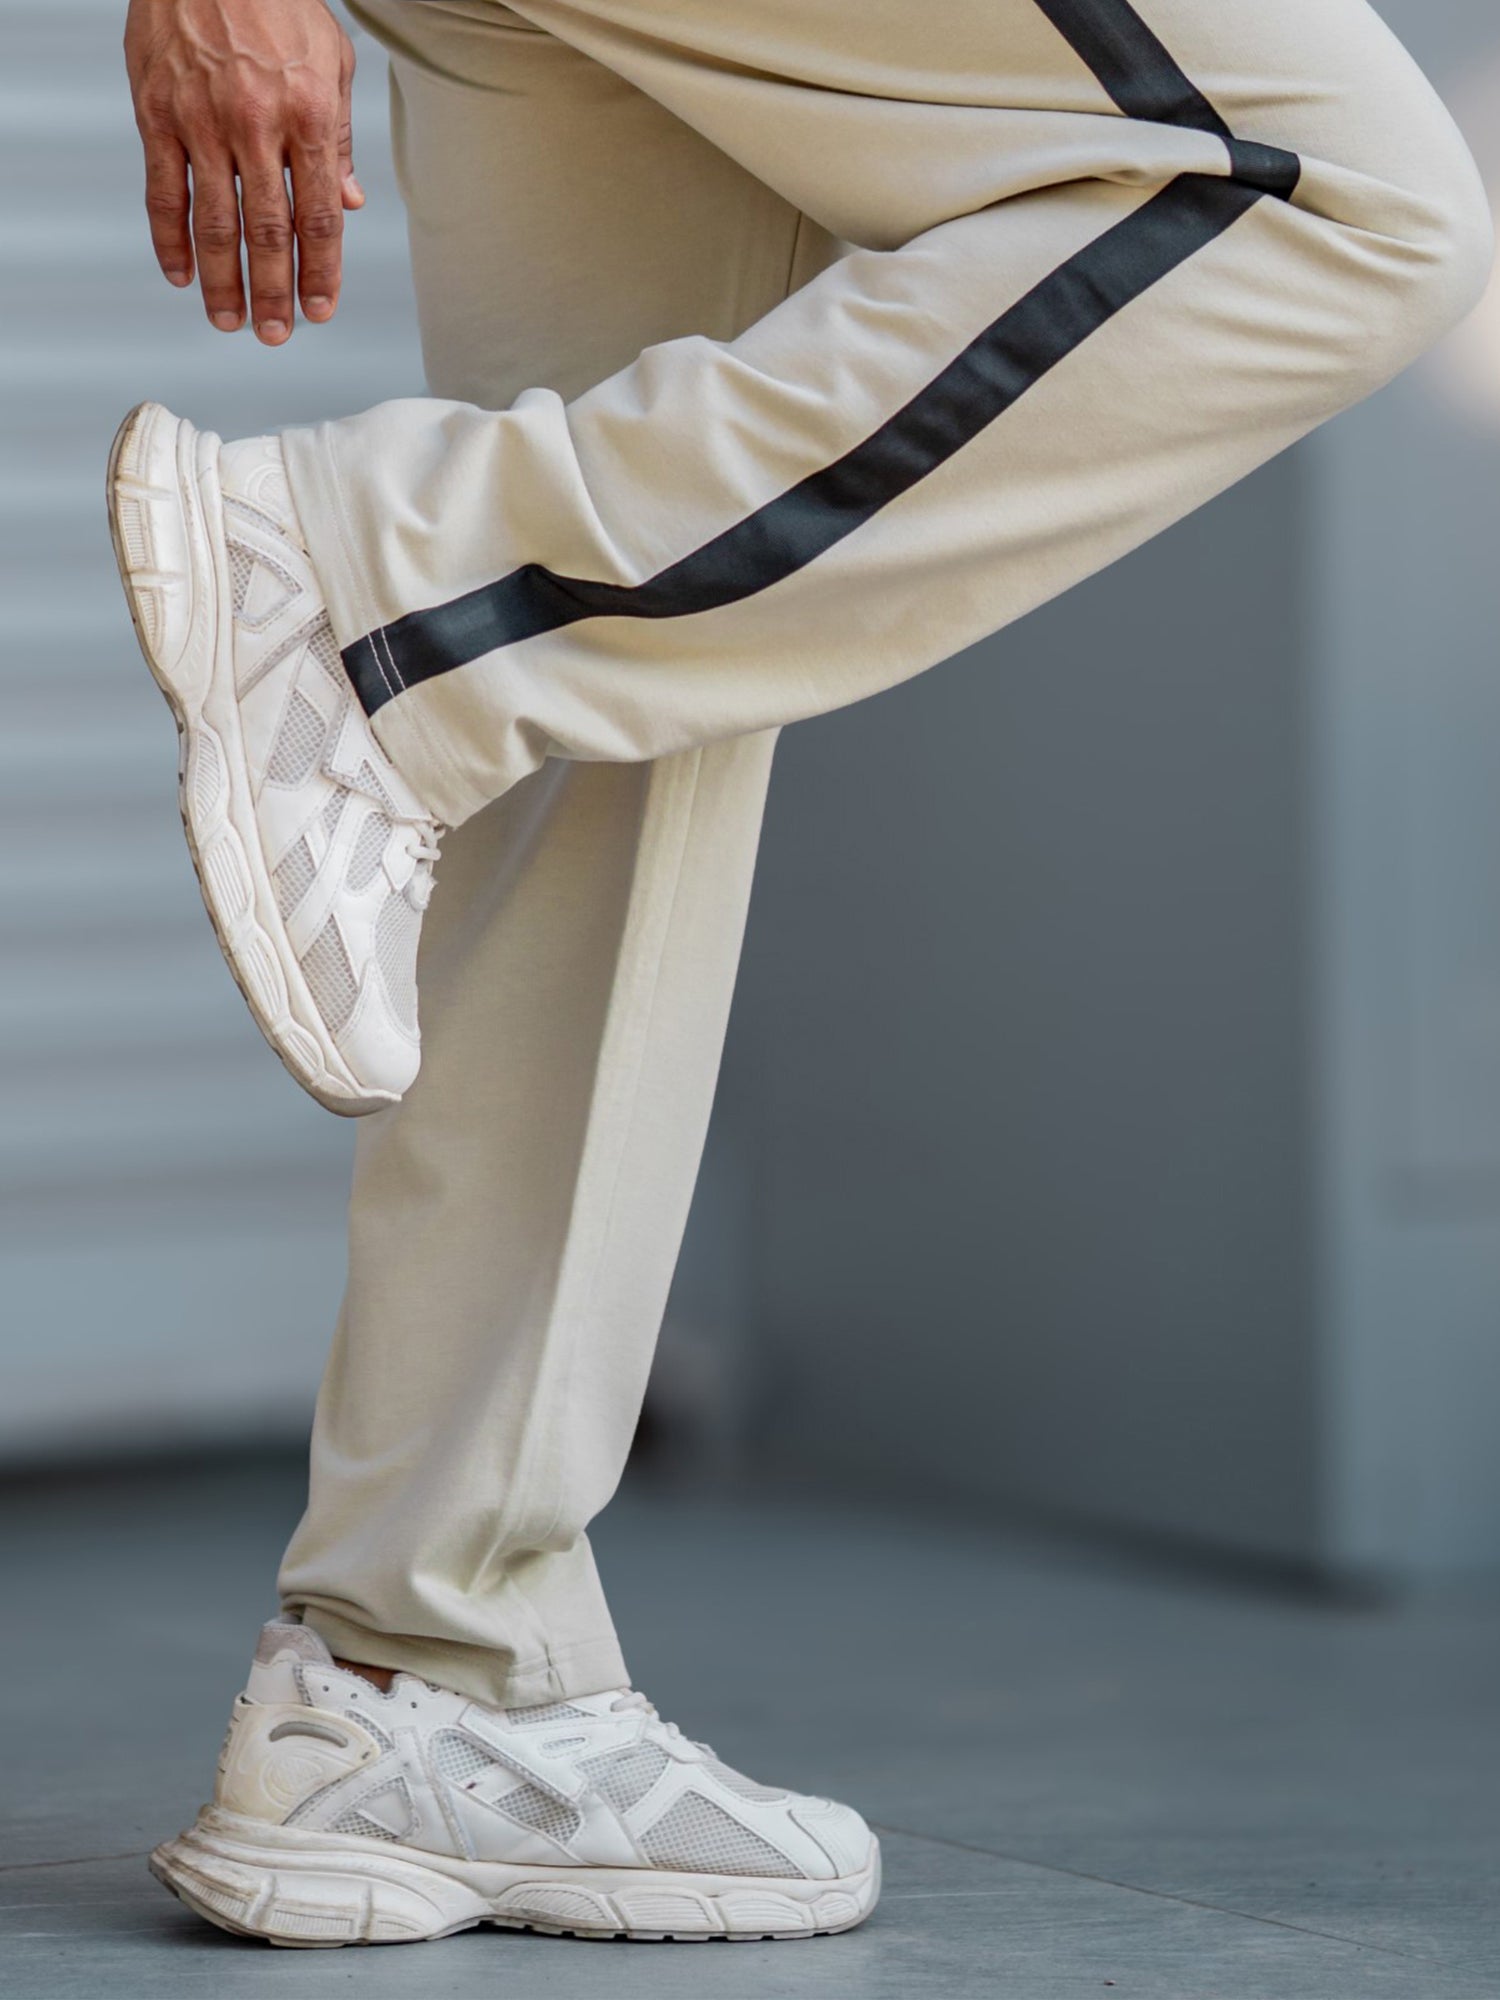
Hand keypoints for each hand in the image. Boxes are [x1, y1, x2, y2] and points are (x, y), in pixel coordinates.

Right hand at [124, 0, 364, 344]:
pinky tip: (180, 274)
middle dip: (274, 292)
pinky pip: (162, 190)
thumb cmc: (277, 0)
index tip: (319, 311)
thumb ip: (337, 138)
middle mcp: (255, 125)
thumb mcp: (331, 61)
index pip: (319, 215)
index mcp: (307, 116)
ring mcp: (200, 121)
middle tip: (275, 335)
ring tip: (229, 320)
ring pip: (213, 222)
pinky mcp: (156, 113)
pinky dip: (169, 238)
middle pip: (268, 231)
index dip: (321, 271)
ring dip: (222, 280)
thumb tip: (351, 203)